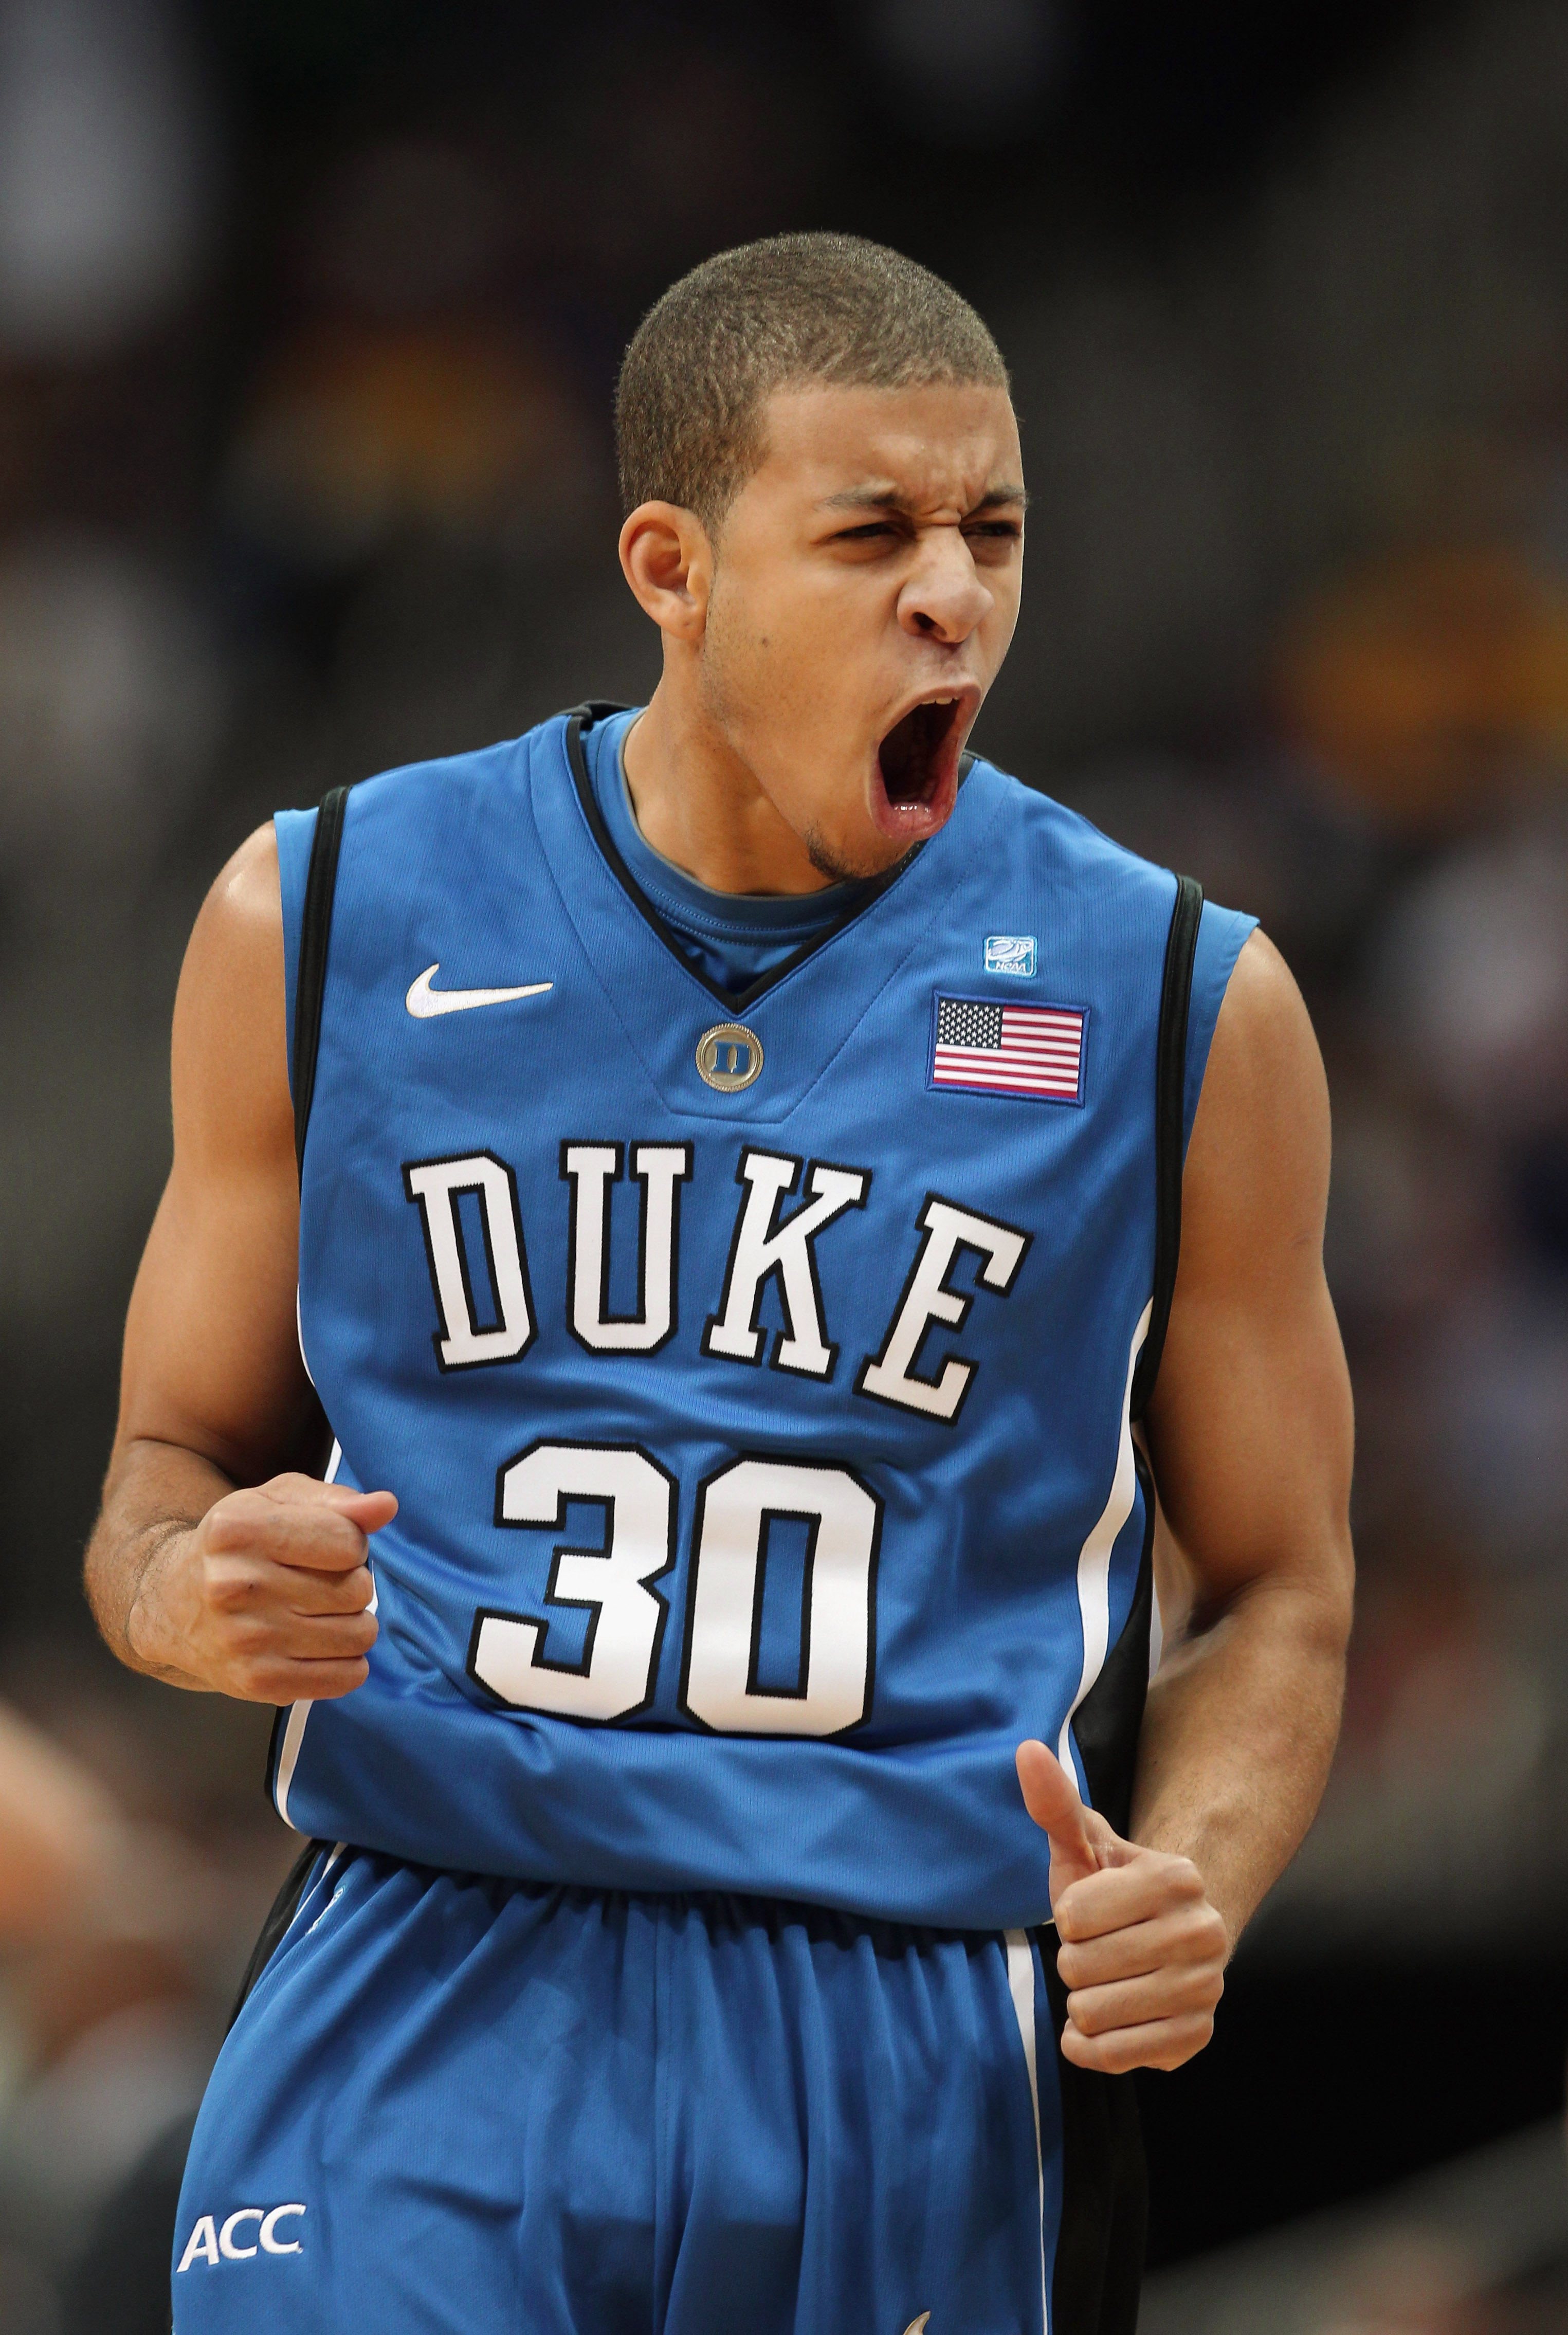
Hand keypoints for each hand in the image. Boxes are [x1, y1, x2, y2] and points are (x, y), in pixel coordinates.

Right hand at [128, 1473, 395, 1702]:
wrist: (173, 1603)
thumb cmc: (238, 1544)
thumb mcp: (276, 1502)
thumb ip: (336, 1501)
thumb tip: (385, 1506)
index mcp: (239, 1530)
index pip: (348, 1541)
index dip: (351, 1543)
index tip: (329, 1546)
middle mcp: (234, 1586)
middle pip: (356, 1590)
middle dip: (352, 1583)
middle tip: (320, 1582)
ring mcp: (245, 1639)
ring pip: (359, 1634)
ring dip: (354, 1623)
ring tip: (321, 1613)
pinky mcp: (258, 1683)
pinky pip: (346, 1677)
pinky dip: (348, 1661)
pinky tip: (321, 1644)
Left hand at [1015, 1738, 1226, 2072]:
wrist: (1166, 1940)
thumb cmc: (1111, 1890)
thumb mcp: (1083, 1846)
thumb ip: (1055, 1804)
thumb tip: (1026, 1750)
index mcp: (1176, 1877)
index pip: (1075, 1914)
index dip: (1068, 1917)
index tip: (1090, 1912)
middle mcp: (1202, 1932)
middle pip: (1080, 1968)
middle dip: (1074, 1962)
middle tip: (1099, 1950)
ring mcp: (1204, 1989)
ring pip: (1092, 2014)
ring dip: (1082, 2003)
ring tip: (1107, 1981)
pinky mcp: (1196, 2039)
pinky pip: (1113, 2056)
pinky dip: (1093, 2045)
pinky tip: (1108, 2022)